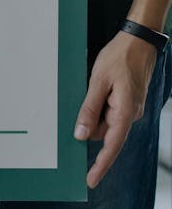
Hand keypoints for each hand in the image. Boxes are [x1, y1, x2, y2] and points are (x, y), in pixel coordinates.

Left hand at [74, 30, 157, 187]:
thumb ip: (89, 109)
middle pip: (104, 132)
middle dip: (90, 124)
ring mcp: (129, 108)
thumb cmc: (119, 58)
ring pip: (105, 121)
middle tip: (84, 99)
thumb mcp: (98, 82)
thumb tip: (82, 134)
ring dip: (94, 112)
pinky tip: (97, 89)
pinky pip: (109, 111)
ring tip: (94, 86)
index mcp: (125, 113)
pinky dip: (99, 105)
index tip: (91, 180)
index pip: (111, 146)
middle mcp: (130, 114)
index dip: (100, 165)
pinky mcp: (127, 102)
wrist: (138, 41)